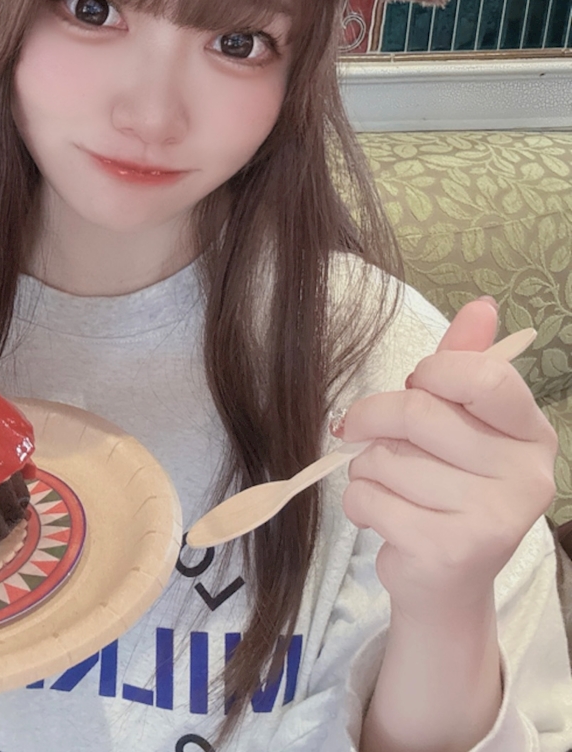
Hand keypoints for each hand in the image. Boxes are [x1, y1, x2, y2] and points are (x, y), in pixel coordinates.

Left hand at [340, 299, 557, 617]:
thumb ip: (464, 363)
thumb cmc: (448, 487)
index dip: (433, 372)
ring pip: (386, 457)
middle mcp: (525, 477)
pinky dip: (358, 501)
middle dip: (373, 418)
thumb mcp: (460, 420)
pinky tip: (381, 515)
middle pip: (419, 413)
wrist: (444, 583)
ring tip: (387, 485)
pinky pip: (369, 497)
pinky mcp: (448, 551)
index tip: (415, 383)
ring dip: (366, 467)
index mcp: (530, 434)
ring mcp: (491, 519)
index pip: (483, 377)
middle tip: (362, 431)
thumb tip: (482, 305)